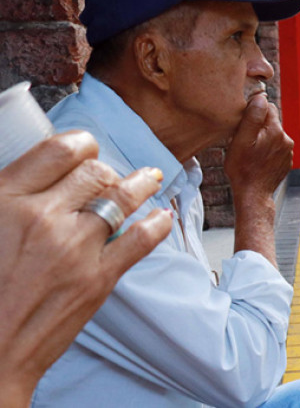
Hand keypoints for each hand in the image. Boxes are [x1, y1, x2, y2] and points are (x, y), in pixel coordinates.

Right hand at [0, 132, 171, 403]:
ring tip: (149, 178)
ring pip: (123, 198)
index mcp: (5, 200)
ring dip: (140, 184)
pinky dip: (156, 224)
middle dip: (106, 170)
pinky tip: (161, 216)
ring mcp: (75, 247)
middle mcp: (43, 217)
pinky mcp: (99, 278)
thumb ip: (9, 200)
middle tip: (109, 175)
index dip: (79, 145)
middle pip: (95, 172)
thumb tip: (35, 183)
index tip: (86, 149)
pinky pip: (141, 240)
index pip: (59, 150)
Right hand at [224, 94, 293, 200]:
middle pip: (271, 121)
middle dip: (258, 126)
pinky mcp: (286, 161)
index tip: (244, 125)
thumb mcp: (240, 141)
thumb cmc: (243, 169)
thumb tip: (261, 97)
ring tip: (251, 152)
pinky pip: (276, 148)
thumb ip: (252, 117)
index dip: (253, 112)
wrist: (253, 195)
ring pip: (273, 135)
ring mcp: (288, 151)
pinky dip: (267, 150)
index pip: (267, 107)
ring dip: (263, 139)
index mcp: (276, 131)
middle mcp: (286, 139)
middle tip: (245, 141)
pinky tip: (258, 160)